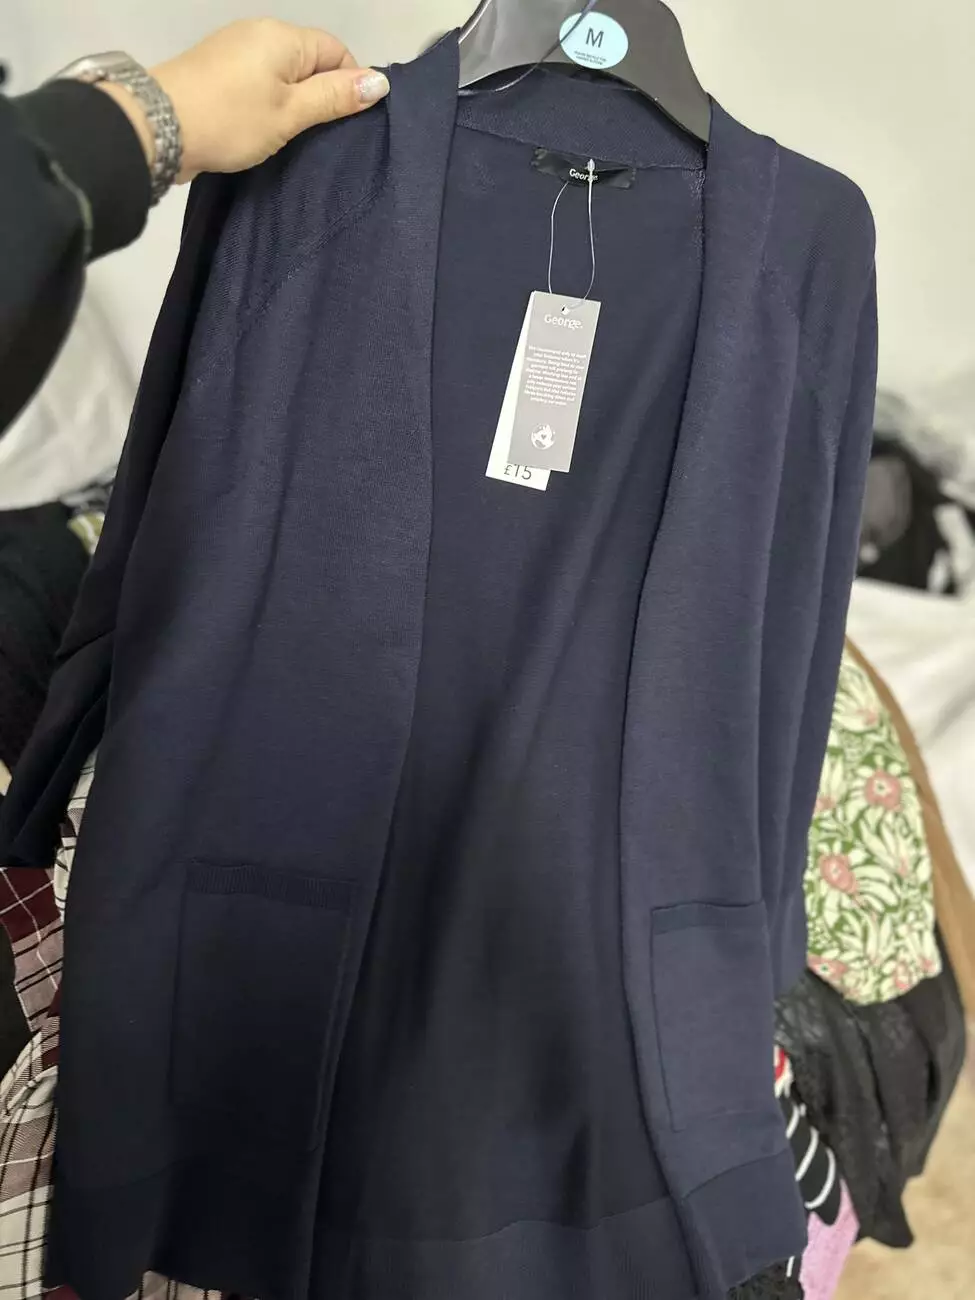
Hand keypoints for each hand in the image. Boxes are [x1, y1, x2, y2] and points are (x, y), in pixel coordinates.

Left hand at [105, 19, 389, 183]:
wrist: (158, 126)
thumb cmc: (232, 119)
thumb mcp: (290, 114)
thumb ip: (333, 97)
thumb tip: (379, 82)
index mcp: (284, 37)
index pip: (336, 50)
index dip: (349, 83)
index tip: (346, 122)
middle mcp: (260, 32)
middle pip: (309, 59)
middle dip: (321, 93)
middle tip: (320, 135)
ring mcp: (234, 48)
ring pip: (282, 71)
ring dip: (293, 100)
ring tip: (292, 135)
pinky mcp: (216, 68)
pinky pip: (258, 79)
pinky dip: (268, 100)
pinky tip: (263, 127)